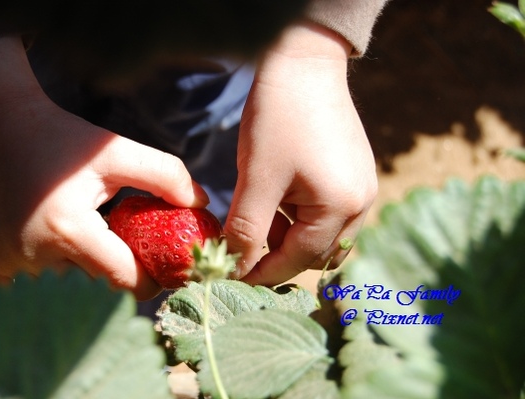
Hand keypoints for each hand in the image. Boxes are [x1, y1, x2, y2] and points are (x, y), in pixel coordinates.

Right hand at [0, 37, 206, 298]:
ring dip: (94, 279)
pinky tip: (73, 249)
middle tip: (142, 261)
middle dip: (125, 282)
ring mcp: (10, 265)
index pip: (124, 282)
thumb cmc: (67, 141)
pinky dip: (66, 275)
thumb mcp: (120, 151)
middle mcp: (34, 255)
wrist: (3, 131)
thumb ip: (167, 175)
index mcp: (69, 229)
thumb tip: (202, 204)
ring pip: (72, 293)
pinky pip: (45, 287)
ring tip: (104, 248)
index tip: (166, 270)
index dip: (151, 282)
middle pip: (99, 293)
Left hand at [225, 21, 377, 285]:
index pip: (298, 260)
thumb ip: (246, 230)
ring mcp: (363, 188)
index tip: (233, 277)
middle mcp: (361, 204)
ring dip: (290, 235)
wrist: (304, 62)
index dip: (262, 273)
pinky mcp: (355, 174)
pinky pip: (330, 213)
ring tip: (262, 209)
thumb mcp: (257, 179)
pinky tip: (281, 195)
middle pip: (317, 253)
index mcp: (341, 207)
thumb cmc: (277, 118)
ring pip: (323, 235)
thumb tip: (233, 269)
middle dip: (279, 254)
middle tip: (245, 242)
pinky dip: (302, 217)